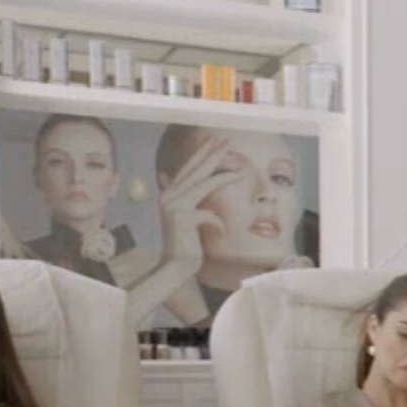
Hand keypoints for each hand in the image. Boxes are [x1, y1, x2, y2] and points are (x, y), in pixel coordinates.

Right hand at [153, 135, 239, 282]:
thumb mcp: (180, 216)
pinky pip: (210, 214)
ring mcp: (174, 205)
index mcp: (169, 193)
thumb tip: (165, 175)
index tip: (214, 141)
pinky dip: (220, 224)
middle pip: (195, 170)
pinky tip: (222, 234)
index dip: (202, 154)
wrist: (175, 266)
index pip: (188, 168)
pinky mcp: (183, 218)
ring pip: (203, 185)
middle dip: (212, 154)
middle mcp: (169, 196)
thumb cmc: (184, 243)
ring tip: (240, 171)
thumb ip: (177, 196)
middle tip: (226, 141)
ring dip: (223, 177)